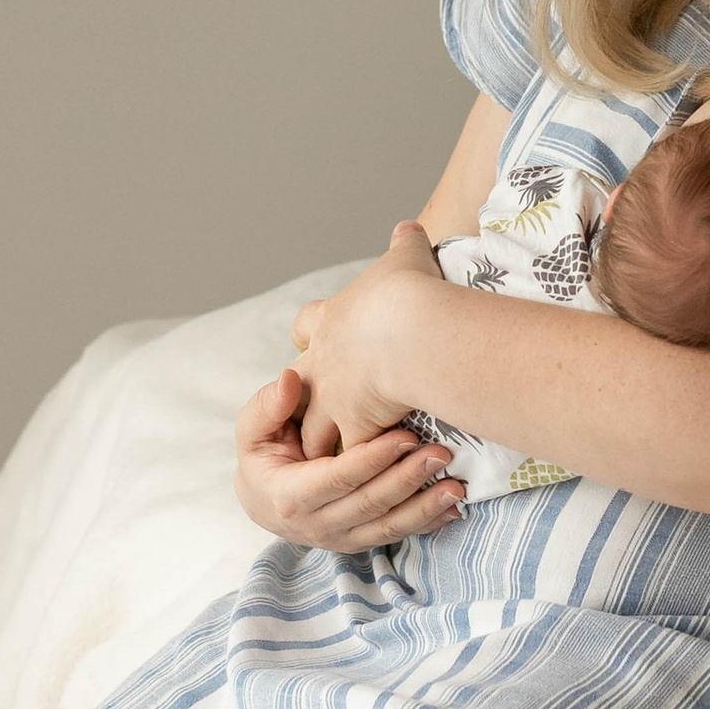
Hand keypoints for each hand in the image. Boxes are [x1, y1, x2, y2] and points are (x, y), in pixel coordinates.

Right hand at [235, 361, 465, 554]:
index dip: (373, 459)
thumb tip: (291, 378)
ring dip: (425, 507)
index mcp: (290, 495)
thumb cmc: (262, 456)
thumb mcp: (252, 430)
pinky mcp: (359, 541)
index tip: (405, 436)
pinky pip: (395, 535)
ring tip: (456, 486)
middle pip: (369, 503)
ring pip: (387, 525)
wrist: (262, 500)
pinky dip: (426, 523)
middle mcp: (316, 524)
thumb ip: (269, 405)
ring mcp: (340, 538)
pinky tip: (454, 509)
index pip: (338, 478)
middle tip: (441, 453)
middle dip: (407, 478)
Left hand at [288, 223, 449, 450]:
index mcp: (331, 322)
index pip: (307, 325)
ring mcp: (336, 402)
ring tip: (334, 464)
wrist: (408, 330)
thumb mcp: (404, 257)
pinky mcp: (357, 430)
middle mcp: (324, 365)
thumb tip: (408, 227)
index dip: (309, 332)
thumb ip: (404, 244)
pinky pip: (357, 460)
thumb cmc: (405, 291)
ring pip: (317, 433)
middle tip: (314, 414)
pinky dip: (366, 470)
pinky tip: (375, 480)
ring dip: (325, 446)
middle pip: (300, 388)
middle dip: (305, 403)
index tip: (311, 339)